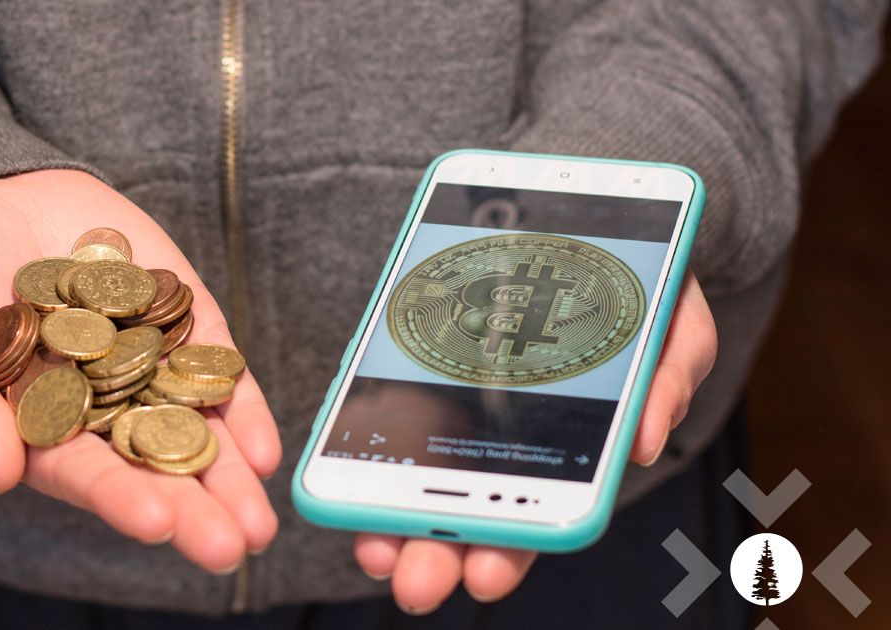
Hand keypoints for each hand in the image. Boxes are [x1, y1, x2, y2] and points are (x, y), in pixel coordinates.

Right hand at [0, 169, 281, 572]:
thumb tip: (1, 475)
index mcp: (43, 428)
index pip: (85, 473)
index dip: (119, 497)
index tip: (156, 522)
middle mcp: (103, 407)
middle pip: (153, 464)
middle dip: (194, 508)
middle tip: (230, 545)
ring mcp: (149, 364)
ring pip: (198, 429)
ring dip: (231, 475)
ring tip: (260, 524)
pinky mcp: (182, 319)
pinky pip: (218, 369)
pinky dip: (243, 409)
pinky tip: (265, 452)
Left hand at [352, 272, 716, 613]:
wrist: (584, 217)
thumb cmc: (633, 286)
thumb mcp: (673, 321)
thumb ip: (670, 374)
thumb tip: (646, 439)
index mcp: (567, 438)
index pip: (535, 506)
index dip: (510, 545)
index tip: (484, 575)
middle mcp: (509, 432)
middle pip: (470, 504)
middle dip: (440, 552)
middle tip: (415, 586)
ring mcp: (461, 396)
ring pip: (423, 464)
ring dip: (395, 511)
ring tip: (374, 548)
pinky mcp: (422, 354)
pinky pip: (394, 400)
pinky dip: (372, 433)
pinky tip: (348, 454)